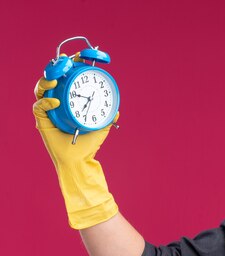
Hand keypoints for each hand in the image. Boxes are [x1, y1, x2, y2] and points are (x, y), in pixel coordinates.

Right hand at [33, 74, 119, 228]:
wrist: (80, 161)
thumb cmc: (89, 144)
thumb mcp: (101, 127)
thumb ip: (108, 117)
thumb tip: (117, 109)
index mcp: (69, 101)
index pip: (67, 79)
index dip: (71, 66)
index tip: (78, 57)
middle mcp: (56, 103)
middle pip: (51, 79)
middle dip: (56, 67)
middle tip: (64, 61)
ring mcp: (48, 111)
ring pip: (40, 89)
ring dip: (45, 81)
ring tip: (55, 79)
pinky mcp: (42, 121)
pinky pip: (39, 107)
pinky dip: (46, 102)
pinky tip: (56, 101)